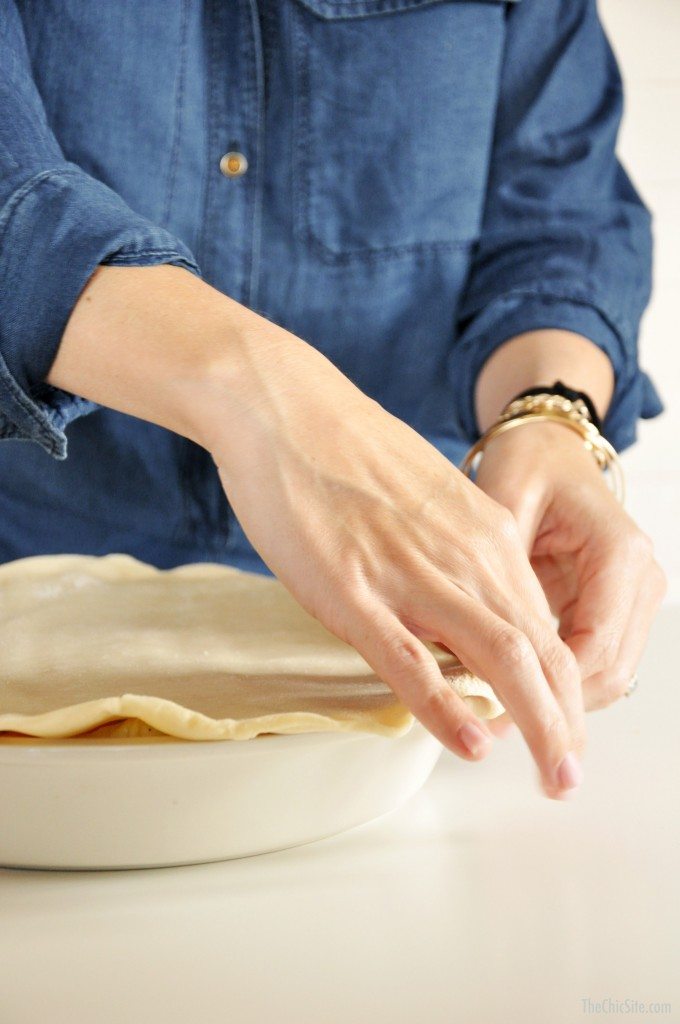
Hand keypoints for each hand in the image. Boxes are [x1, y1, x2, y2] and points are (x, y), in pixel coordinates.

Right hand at [203, 324, 586, 798]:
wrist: (287, 406)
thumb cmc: (348, 451)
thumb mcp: (426, 496)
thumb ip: (454, 551)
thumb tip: (462, 606)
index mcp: (484, 534)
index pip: (545, 625)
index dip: (563, 686)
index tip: (564, 726)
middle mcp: (465, 556)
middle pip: (541, 650)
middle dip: (568, 721)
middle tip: (570, 776)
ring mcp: (410, 574)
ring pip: (499, 658)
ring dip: (537, 724)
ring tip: (554, 777)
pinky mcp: (353, 588)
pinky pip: (410, 659)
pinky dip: (448, 708)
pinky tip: (471, 747)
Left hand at [474, 420, 666, 714]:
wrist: (550, 447)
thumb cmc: (529, 463)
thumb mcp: (504, 499)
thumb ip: (494, 566)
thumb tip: (468, 638)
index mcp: (619, 554)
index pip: (596, 648)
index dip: (550, 691)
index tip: (501, 713)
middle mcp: (640, 579)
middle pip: (608, 675)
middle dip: (555, 709)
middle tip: (492, 728)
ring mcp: (634, 596)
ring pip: (606, 677)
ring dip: (557, 700)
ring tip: (496, 716)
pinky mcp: (617, 606)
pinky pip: (593, 660)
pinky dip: (556, 679)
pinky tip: (511, 688)